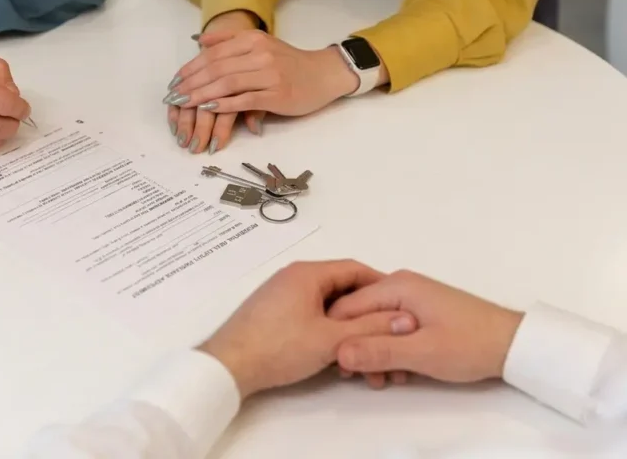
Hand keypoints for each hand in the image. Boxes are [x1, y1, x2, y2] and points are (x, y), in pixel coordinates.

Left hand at [166, 31, 371, 118]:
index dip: (190, 69)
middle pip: (216, 69)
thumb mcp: (260, 44)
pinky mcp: (277, 94)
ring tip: (184, 104)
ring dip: (201, 95)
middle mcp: (260, 54)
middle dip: (190, 84)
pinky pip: (245, 100)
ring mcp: (270, 74)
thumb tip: (199, 41)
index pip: (213, 54)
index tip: (174, 82)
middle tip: (172, 96)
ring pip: (227, 84)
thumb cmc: (289, 63)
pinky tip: (208, 108)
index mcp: (253, 40)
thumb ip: (229, 41)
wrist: (324, 74)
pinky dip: (224, 104)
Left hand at [199, 260, 416, 399]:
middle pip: (340, 284)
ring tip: (365, 341)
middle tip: (387, 328)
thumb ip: (370, 327)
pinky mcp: (272, 310)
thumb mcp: (332, 339)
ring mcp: (280, 292)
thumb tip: (406, 318)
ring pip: (325, 300)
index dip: (382, 287)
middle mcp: (293, 275)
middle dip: (365, 306)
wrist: (228, 365)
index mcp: (308, 273)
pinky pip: (309, 310)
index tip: (401, 307)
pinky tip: (336, 345)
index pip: (355, 269)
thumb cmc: (279, 347)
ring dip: (346, 318)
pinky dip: (327, 323)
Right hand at [328, 270, 523, 383]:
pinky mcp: (420, 312)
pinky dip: (390, 350)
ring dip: (375, 354)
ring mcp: (410, 298)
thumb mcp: (421, 353)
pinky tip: (401, 371)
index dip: (338, 337)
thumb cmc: (470, 344)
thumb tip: (338, 352)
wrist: (514, 345)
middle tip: (367, 378)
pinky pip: (390, 329)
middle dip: (358, 349)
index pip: (345, 307)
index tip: (343, 367)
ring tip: (387, 379)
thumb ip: (378, 351)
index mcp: (395, 287)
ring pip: (373, 326)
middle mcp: (398, 286)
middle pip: (358, 317)